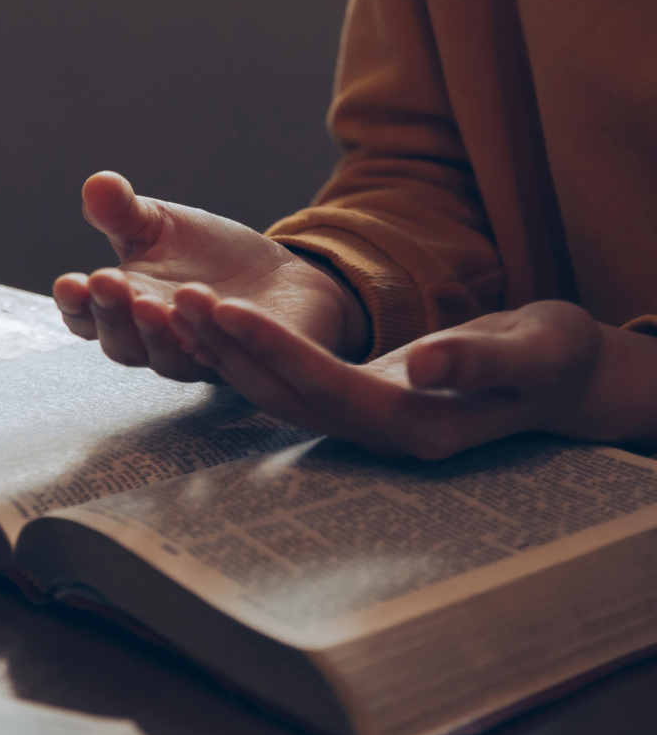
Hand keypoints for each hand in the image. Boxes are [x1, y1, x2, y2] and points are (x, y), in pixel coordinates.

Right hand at [52, 171, 368, 380]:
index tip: (69, 283)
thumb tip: (97, 184)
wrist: (274, 274)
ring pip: (168, 359)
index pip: (85, 319)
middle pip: (121, 345)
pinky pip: (227, 358)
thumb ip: (123, 211)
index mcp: (123, 310)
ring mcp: (197, 357)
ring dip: (157, 333)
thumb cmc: (205, 254)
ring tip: (151, 303)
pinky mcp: (246, 360)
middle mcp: (153, 342)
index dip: (75, 305)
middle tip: (106, 283)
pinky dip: (216, 337)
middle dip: (111, 315)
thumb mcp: (159, 224)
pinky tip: (213, 311)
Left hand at [166, 293, 656, 458]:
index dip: (275, 349)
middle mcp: (379, 433)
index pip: (329, 386)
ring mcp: (363, 424)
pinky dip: (245, 352)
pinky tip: (208, 321)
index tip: (228, 310)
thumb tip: (427, 360)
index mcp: (417, 424)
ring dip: (225, 349)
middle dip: (230, 347)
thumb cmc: (551, 358)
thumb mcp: (534, 352)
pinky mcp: (353, 404)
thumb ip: (479, 359)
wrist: (559, 375)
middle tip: (175, 300)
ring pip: (277, 390)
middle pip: (287, 392)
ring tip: (177, 304)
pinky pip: (286, 381)